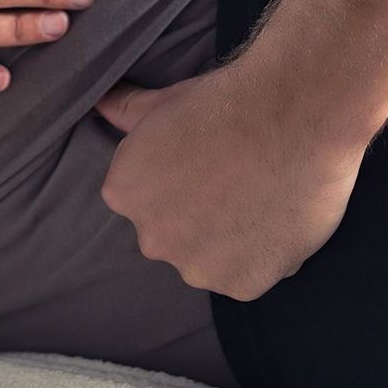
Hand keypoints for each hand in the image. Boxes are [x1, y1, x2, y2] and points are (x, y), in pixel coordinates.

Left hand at [93, 57, 368, 299]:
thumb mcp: (161, 102)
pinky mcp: (242, 285)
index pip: (143, 197)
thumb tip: (100, 104)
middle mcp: (151, 238)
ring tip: (256, 195)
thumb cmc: (221, 104)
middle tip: (230, 178)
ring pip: (209, 258)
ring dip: (227, 239)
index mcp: (124, 193)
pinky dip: (262, 254)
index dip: (176, 180)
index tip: (201, 161)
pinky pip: (248, 274)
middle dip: (196, 213)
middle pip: (173, 232)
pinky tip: (275, 216)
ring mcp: (195, 266)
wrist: (287, 118)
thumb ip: (124, 111)